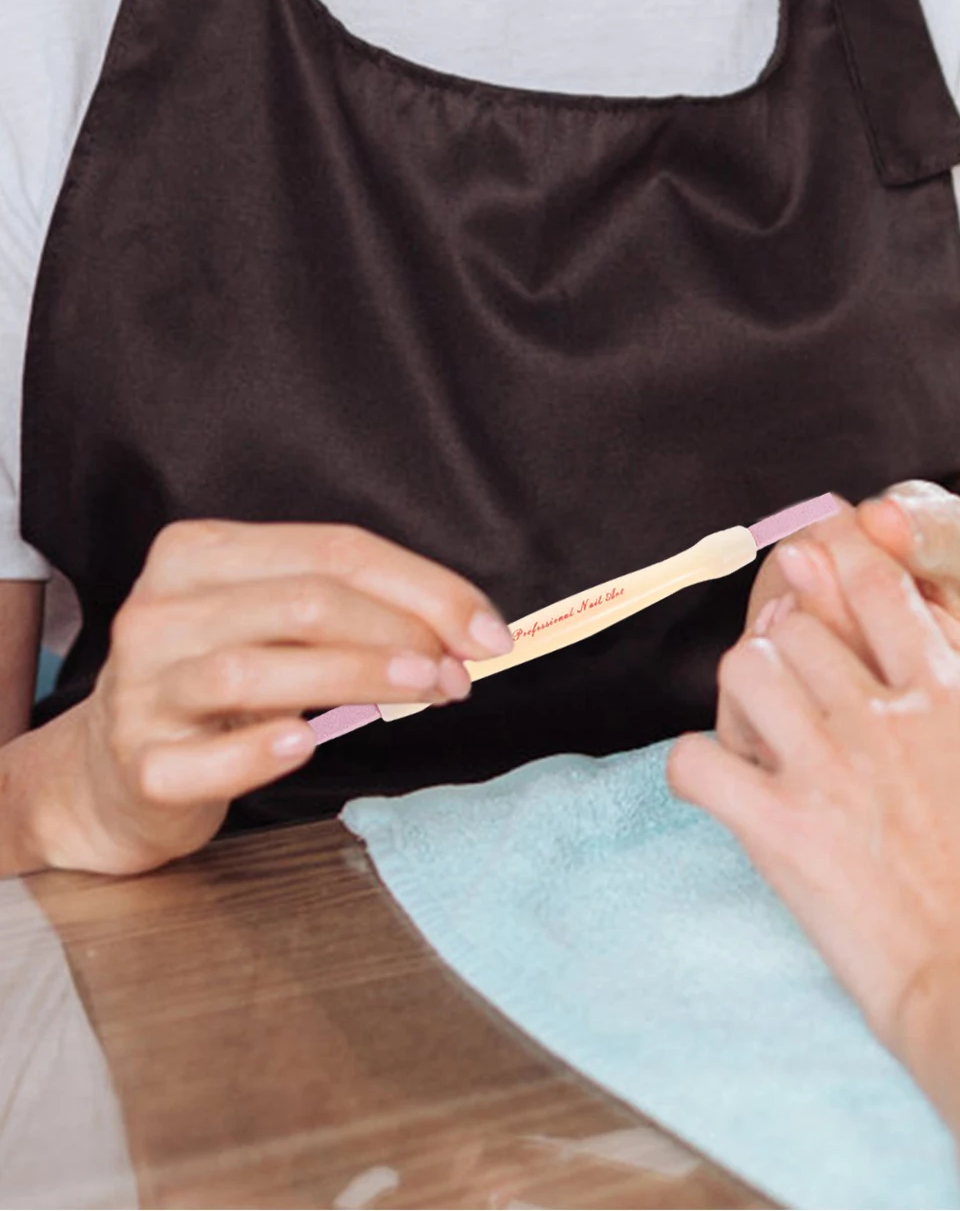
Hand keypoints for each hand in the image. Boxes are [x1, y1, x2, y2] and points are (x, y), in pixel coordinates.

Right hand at [47, 520, 513, 874]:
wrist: (108, 772)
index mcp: (199, 553)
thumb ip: (360, 609)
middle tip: (457, 672)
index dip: (426, 588)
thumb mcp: (278, 625)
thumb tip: (471, 630)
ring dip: (354, 678)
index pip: (335, 550)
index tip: (488, 631)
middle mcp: (160, 610)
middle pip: (304, 602)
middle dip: (401, 633)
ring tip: (421, 691)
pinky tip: (306, 744)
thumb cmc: (218, 685)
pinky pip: (200, 759)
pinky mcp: (135, 765)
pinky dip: (259, 751)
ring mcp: (139, 689)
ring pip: (252, 670)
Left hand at [674, 521, 959, 1093]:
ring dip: (743, 693)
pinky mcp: (778, 827)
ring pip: (744, 668)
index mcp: (951, 696)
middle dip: (787, 641)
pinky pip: (696, 763)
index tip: (827, 581)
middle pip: (798, 622)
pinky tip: (719, 787)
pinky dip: (696, 770)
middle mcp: (883, 714)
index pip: (878, 585)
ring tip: (754, 728)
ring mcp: (826, 766)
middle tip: (788, 679)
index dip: (844, 570)